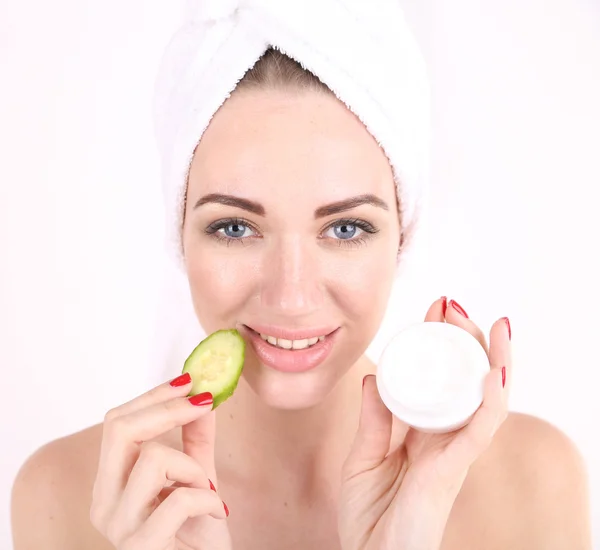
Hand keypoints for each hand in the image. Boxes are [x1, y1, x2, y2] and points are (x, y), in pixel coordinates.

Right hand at [90, 375, 231, 549]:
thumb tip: (203, 394)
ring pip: (152, 458)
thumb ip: (196, 440)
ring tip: (205, 490)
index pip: (117, 423)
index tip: (189, 380)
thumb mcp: (197, 478)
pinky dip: (206, 499)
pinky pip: (178, 500)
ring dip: (192, 468)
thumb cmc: (197, 534)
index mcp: (111, 483)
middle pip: (120, 428)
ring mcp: (119, 527)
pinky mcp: (141, 548)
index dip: (154, 396)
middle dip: (168, 408)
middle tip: (204, 402)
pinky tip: (215, 512)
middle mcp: (104, 503)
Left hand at [339, 297, 510, 549]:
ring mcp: (452, 455)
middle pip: (467, 383)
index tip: (432, 309)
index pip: (439, 381)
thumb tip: (373, 377)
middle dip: (466, 342)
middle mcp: (444, 440)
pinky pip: (478, 433)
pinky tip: (494, 371)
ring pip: (485, 401)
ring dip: (493, 360)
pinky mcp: (453, 472)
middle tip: (454, 306)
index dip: (439, 345)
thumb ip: (373, 421)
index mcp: (423, 435)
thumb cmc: (369, 518)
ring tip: (493, 324)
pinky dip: (490, 401)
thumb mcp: (363, 459)